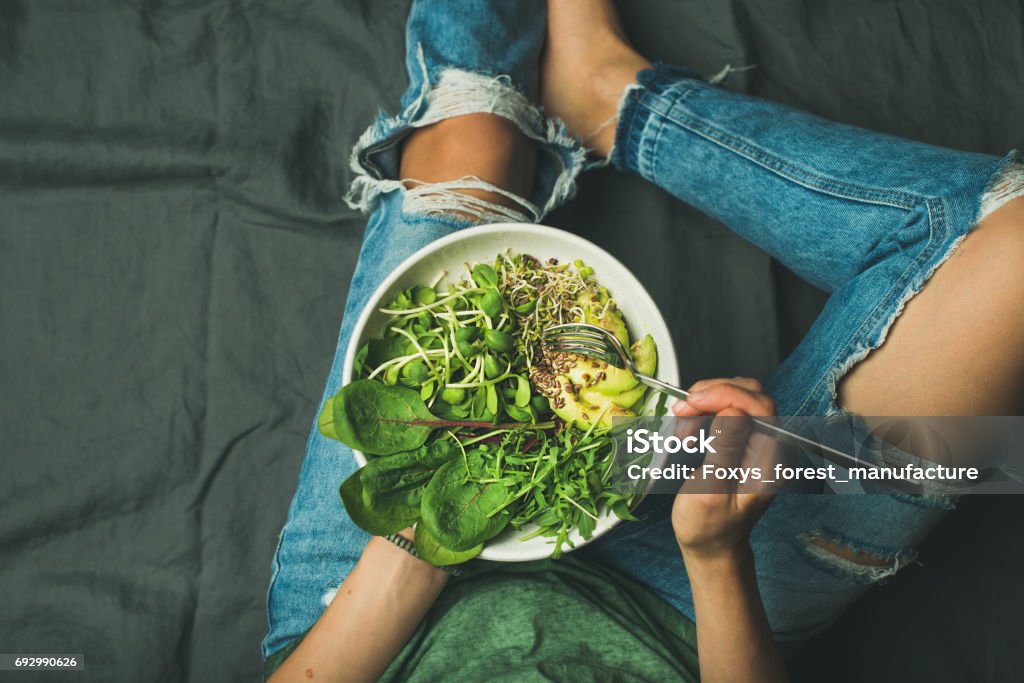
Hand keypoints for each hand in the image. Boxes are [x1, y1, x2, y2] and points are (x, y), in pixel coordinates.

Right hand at [670, 378, 781, 561]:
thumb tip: (733, 412)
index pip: (760, 407)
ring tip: (683, 429)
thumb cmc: (709, 526)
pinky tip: (687, 429)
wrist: (710, 542)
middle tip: (682, 412)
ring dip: (703, 403)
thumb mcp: (711, 491)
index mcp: (770, 461)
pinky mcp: (742, 437)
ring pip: (735, 396)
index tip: (693, 403)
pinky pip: (725, 407)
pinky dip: (702, 411)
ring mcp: (756, 440)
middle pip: (750, 394)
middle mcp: (769, 446)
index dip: (726, 395)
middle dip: (712, 395)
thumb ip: (724, 450)